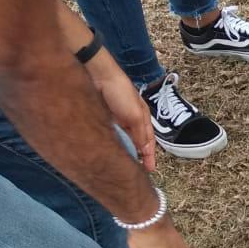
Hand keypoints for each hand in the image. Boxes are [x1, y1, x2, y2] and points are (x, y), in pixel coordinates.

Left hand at [84, 50, 155, 172]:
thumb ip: (140, 133)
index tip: (150, 169)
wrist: (98, 76)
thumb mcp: (135, 115)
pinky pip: (112, 134)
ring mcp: (117, 119)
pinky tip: (111, 150)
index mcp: (142, 118)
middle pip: (137, 141)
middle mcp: (131, 119)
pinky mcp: (104, 118)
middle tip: (138, 171)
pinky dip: (115, 143)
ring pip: (124, 139)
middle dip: (140, 155)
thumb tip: (144, 150)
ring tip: (124, 165)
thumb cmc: (120, 92)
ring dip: (127, 150)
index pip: (149, 141)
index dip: (150, 155)